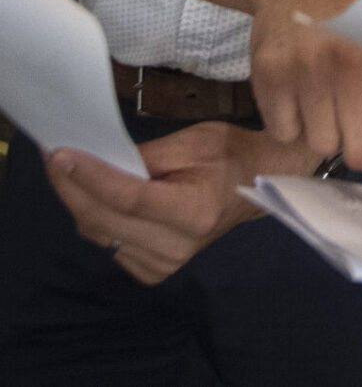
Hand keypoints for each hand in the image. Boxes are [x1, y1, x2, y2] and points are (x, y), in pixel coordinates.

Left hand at [46, 123, 317, 284]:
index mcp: (193, 211)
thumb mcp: (193, 141)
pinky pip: (108, 244)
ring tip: (70, 171)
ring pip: (100, 234)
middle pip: (105, 220)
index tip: (59, 154)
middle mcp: (176, 246)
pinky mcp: (153, 271)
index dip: (90, 176)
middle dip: (72, 187)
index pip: (129, 197)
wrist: (257, 184)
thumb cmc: (229, 154)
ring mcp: (163, 264)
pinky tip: (98, 196)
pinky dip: (97, 218)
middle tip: (52, 157)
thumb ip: (146, 155)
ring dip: (79, 202)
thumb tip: (97, 158)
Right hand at [250, 0, 361, 210]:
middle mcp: (352, 67)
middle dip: (359, 147)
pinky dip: (290, 123)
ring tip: (323, 94)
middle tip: (353, 118)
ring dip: (322, 132)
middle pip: (360, 151)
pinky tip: (296, 90)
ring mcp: (308, 72)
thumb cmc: (350, 21)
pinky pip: (283, 133)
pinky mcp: (270, 76)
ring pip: (320, 147)